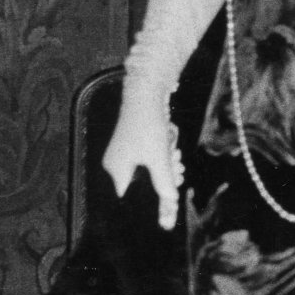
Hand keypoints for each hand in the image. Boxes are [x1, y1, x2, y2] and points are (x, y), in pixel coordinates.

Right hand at [102, 95, 183, 230]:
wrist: (145, 93)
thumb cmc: (147, 126)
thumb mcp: (159, 158)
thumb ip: (164, 182)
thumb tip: (170, 201)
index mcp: (116, 170)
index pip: (131, 196)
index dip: (151, 198)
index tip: (169, 196)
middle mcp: (115, 162)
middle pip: (143, 181)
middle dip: (163, 175)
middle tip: (178, 171)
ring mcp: (123, 151)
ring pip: (149, 166)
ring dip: (165, 162)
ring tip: (175, 154)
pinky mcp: (132, 140)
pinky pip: (149, 154)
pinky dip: (161, 152)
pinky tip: (170, 145)